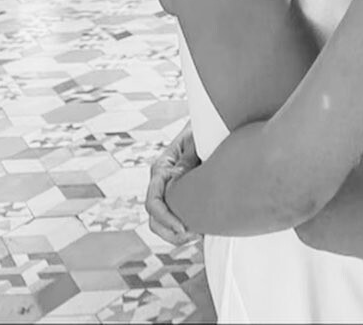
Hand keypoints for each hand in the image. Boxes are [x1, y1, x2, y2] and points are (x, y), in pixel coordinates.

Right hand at [145, 128, 201, 245]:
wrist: (209, 125)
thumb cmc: (203, 129)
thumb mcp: (195, 140)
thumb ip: (186, 159)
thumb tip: (178, 177)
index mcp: (161, 168)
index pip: (153, 202)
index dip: (166, 218)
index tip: (184, 229)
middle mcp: (161, 182)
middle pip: (154, 218)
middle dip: (171, 233)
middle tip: (196, 237)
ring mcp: (169, 189)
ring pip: (162, 222)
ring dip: (176, 234)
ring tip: (199, 236)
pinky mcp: (180, 193)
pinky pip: (176, 215)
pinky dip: (184, 227)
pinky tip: (202, 231)